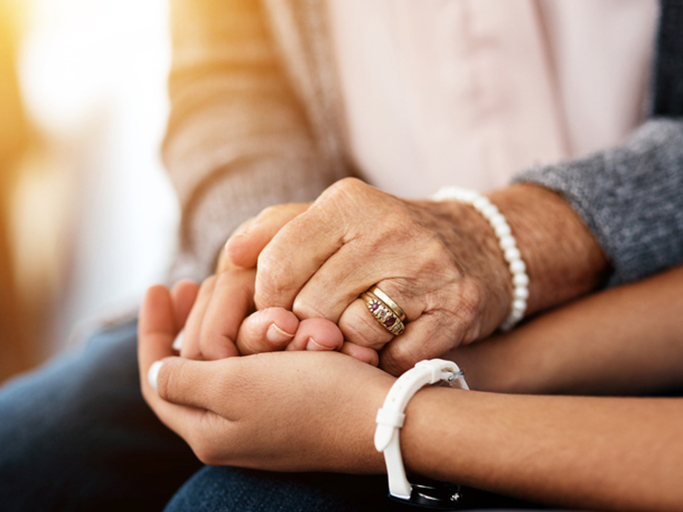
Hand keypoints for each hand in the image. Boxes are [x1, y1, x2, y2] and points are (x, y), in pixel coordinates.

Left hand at [138, 285, 391, 471]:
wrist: (386, 417)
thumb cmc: (310, 400)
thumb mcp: (233, 388)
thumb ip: (184, 379)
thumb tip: (156, 372)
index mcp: (207, 428)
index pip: (159, 375)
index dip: (153, 330)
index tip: (160, 285)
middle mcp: (232, 426)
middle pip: (199, 358)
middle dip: (210, 316)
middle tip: (218, 281)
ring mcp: (264, 414)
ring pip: (237, 352)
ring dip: (248, 319)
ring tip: (265, 298)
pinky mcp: (293, 401)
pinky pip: (269, 357)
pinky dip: (272, 331)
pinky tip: (287, 314)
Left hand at [243, 178, 512, 373]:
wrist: (479, 247)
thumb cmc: (387, 239)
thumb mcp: (336, 218)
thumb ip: (277, 229)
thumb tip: (230, 255)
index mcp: (349, 201)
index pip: (278, 265)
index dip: (268, 301)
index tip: (278, 311)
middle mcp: (390, 230)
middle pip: (311, 306)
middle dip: (306, 327)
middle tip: (319, 328)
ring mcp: (427, 270)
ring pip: (351, 334)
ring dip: (347, 345)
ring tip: (358, 332)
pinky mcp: (455, 312)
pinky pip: (392, 357)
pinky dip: (383, 360)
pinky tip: (391, 343)